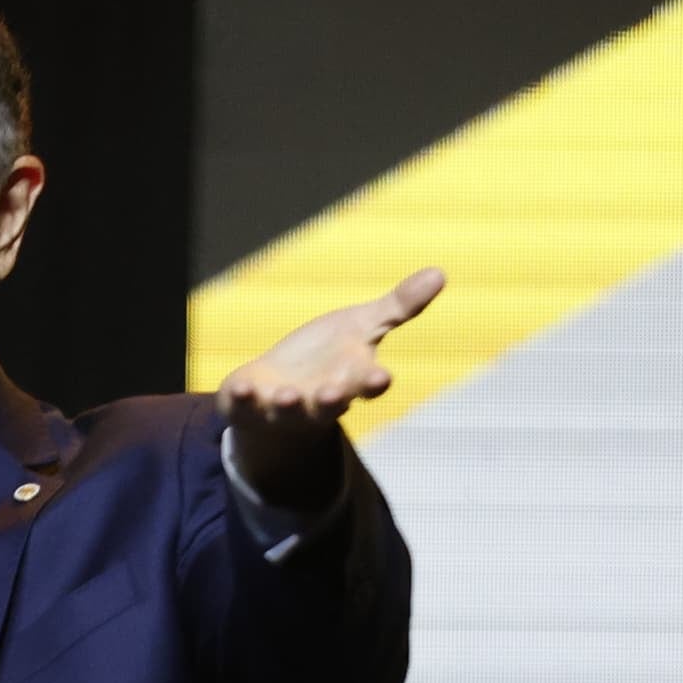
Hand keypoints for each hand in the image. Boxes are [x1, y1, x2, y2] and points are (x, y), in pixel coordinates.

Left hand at [220, 266, 445, 512]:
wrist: (278, 391)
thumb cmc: (327, 358)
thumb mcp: (362, 328)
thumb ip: (398, 307)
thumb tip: (440, 272)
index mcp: (350, 381)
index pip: (367, 384)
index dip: (373, 382)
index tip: (382, 377)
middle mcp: (318, 400)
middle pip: (329, 405)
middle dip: (332, 399)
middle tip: (335, 394)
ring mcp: (282, 407)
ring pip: (288, 411)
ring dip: (289, 405)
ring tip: (288, 396)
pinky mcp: (248, 405)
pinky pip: (244, 406)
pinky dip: (243, 398)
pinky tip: (242, 387)